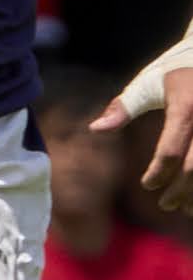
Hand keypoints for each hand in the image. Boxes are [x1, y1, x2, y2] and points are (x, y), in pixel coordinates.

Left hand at [97, 60, 192, 213]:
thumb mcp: (148, 84)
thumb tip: (95, 128)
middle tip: (166, 204)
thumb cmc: (176, 72)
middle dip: (180, 190)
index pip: (171, 150)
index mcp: (186, 105)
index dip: (158, 172)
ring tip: (187, 208)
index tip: (148, 184)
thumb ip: (124, 108)